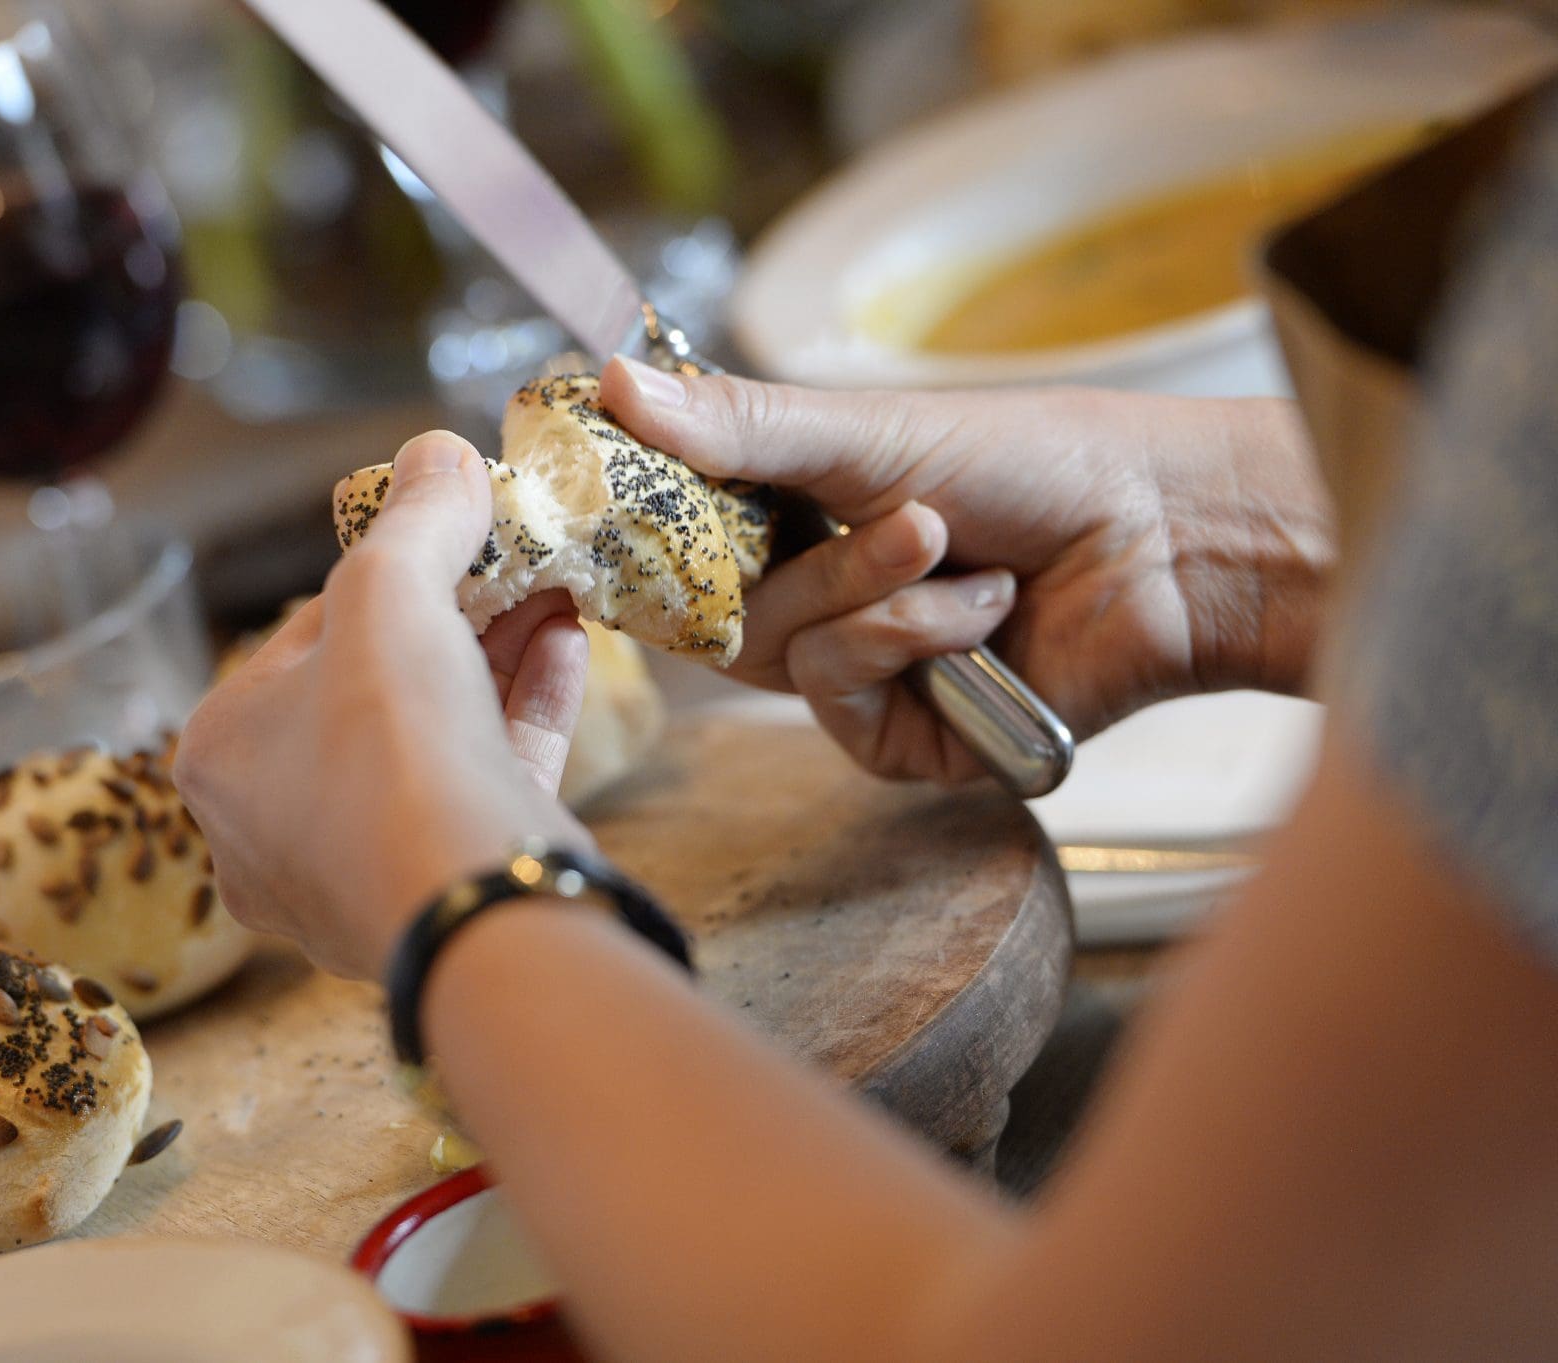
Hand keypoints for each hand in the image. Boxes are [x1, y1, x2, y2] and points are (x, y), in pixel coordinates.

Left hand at [173, 431, 593, 978]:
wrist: (472, 908)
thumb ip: (414, 518)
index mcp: (219, 753)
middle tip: (507, 558)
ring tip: (551, 588)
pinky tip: (569, 643)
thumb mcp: (392, 595)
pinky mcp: (439, 893)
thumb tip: (438, 452)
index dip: (379, 575)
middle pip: (368, 691)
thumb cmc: (389, 748)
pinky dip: (522, 713)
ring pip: (428, 742)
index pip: (298, 637)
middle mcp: (269, 824)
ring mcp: (356, 870)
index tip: (442, 532)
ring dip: (494, 657)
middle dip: (449, 617)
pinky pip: (473, 784)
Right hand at [601, 357, 1333, 782]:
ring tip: (960, 550)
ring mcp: (852, 674)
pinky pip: (841, 698)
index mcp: (789, 520)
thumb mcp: (870, 430)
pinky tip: (987, 611)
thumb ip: (740, 425)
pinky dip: (911, 639)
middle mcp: (809, 599)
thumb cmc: (1034, 462)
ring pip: (777, 650)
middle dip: (812, 557)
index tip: (619, 489)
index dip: (646, 522)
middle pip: (714, 606)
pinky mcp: (895, 739)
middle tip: (905, 512)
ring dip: (874, 591)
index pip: (675, 537)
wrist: (1164, 539)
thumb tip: (617, 383)